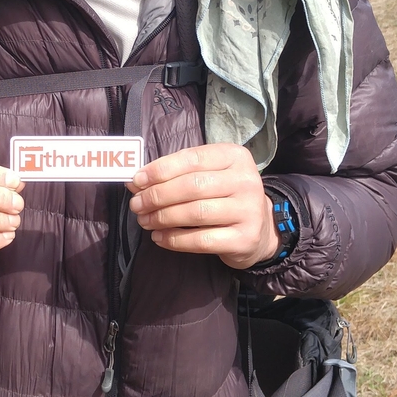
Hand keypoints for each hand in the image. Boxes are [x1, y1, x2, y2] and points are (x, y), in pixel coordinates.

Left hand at [127, 144, 278, 269]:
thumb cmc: (225, 195)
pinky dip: (174, 239)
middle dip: (157, 196)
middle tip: (137, 204)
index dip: (160, 170)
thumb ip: (177, 174)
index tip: (136, 181)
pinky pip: (201, 240)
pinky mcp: (245, 238)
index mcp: (235, 156)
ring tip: (144, 221)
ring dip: (162, 217)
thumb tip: (136, 181)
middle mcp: (246, 181)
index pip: (192, 158)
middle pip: (192, 186)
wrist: (261, 227)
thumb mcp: (208, 175)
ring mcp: (248, 210)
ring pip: (195, 213)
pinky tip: (159, 238)